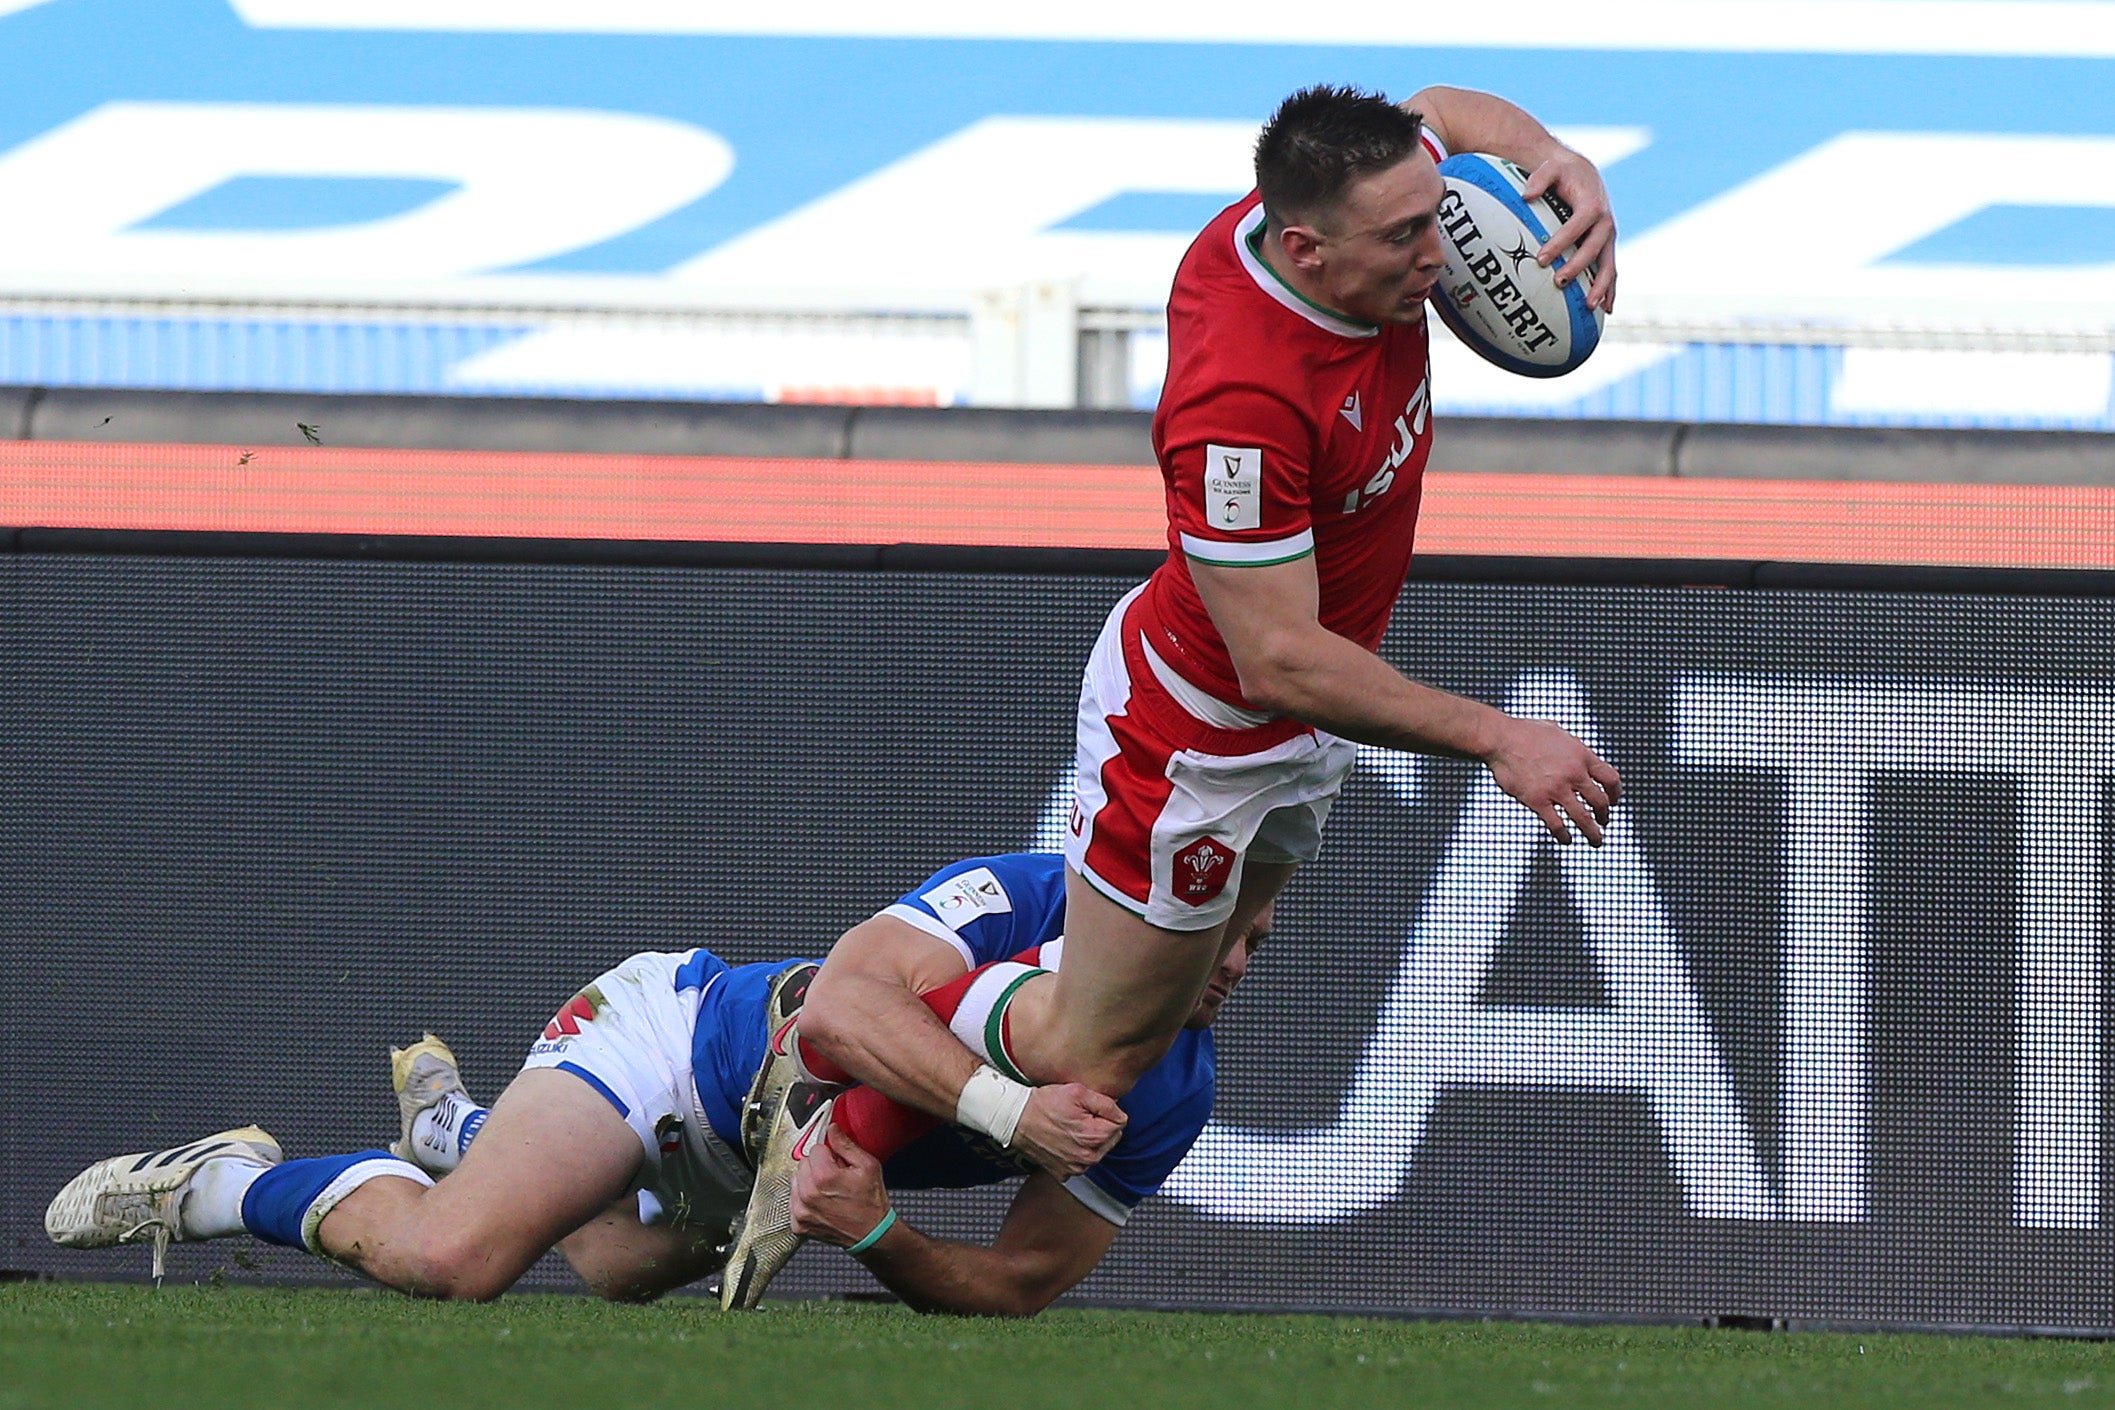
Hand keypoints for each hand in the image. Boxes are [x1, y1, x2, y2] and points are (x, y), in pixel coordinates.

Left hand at [789, 1126, 892, 1248]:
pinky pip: (794, 1200)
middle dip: (818, 1166)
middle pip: (803, 1163)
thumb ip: (845, 1145)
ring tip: (828, 1192)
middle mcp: (808, 1195)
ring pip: (796, 1181)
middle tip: (835, 1177)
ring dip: (809, 1182)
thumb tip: (831, 1129)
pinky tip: (821, 1203)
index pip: (815, 1149)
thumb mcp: (867, 1166)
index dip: (829, 1154)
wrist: (872, 1234)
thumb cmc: (871, 1202)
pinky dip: (805, 1200)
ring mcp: (801, 1211)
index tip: (838, 1163)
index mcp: (824, 1177)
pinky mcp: (798, 1224)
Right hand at [1009, 1082, 1126, 1180]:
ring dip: (1089, 1140)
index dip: (1106, 1112)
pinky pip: (1080, 1162)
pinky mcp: (1063, 1173)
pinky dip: (1075, 1152)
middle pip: (1110, 1139)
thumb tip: (1121, 1115)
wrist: (1016, 1118)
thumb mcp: (1078, 1092)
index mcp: (1094, 1137)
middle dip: (1100, 1127)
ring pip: (1096, 1151)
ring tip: (1069, 1127)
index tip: (1089, 1109)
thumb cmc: (1045, 1104)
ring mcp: (1074, 1169)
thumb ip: (1107, 1104)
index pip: (1120, 1124)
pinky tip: (1063, 1140)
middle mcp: (1087, 1158)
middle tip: (1079, 1116)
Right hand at [1484, 716, 1623, 846]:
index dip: (1616, 793)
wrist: (1500, 738)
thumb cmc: (1524, 732)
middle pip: (1600, 801)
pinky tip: (1566, 839)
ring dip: (1593, 832)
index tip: (1613, 801)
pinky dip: (1564, 835)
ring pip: (1584, 818)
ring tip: (1596, 840)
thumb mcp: (1558, 731)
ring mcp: (1556, 788)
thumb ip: (1572, 746)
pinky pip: (1556, 824)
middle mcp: (1573, 773)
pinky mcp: (1537, 800)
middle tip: (1603, 821)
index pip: (1611, 778)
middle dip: (1604, 815)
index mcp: (1581, 755)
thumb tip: (1577, 751)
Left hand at [1522, 148, 1617, 313]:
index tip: (1542, 259)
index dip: (1561, 242)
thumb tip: (1527, 195)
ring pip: (1608, 264)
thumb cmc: (1563, 173)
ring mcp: (1608, 237)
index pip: (1577, 226)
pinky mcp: (1607, 247)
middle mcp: (1605, 222)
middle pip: (1595, 248)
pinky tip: (1605, 309)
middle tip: (1558, 283)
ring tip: (1589, 306)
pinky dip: (1610, 289)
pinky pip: (1611, 271)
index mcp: (1592, 205)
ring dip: (1601, 286)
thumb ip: (1539, 179)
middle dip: (1578, 267)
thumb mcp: (1550, 168)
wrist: (1582, 173)